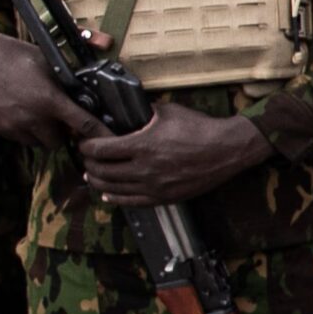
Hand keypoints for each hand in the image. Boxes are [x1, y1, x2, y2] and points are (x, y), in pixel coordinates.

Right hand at [0, 30, 101, 148]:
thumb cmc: (12, 56)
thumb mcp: (47, 62)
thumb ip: (67, 83)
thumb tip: (88, 96)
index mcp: (50, 100)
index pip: (84, 125)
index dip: (100, 134)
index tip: (110, 140)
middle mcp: (32, 117)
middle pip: (59, 142)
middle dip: (63, 134)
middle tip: (60, 119)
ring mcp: (13, 125)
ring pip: (39, 143)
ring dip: (43, 134)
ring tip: (38, 114)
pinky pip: (20, 138)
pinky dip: (25, 131)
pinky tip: (22, 113)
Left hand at [78, 100, 269, 205]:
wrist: (228, 150)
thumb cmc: (200, 128)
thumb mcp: (168, 112)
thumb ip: (143, 114)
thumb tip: (126, 111)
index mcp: (143, 146)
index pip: (101, 150)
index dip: (87, 146)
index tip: (84, 143)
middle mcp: (145, 169)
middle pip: (103, 172)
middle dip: (90, 164)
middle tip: (88, 158)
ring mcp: (155, 186)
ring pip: (113, 190)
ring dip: (99, 183)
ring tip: (94, 175)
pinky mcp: (165, 198)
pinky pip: (132, 202)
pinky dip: (116, 199)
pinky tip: (109, 195)